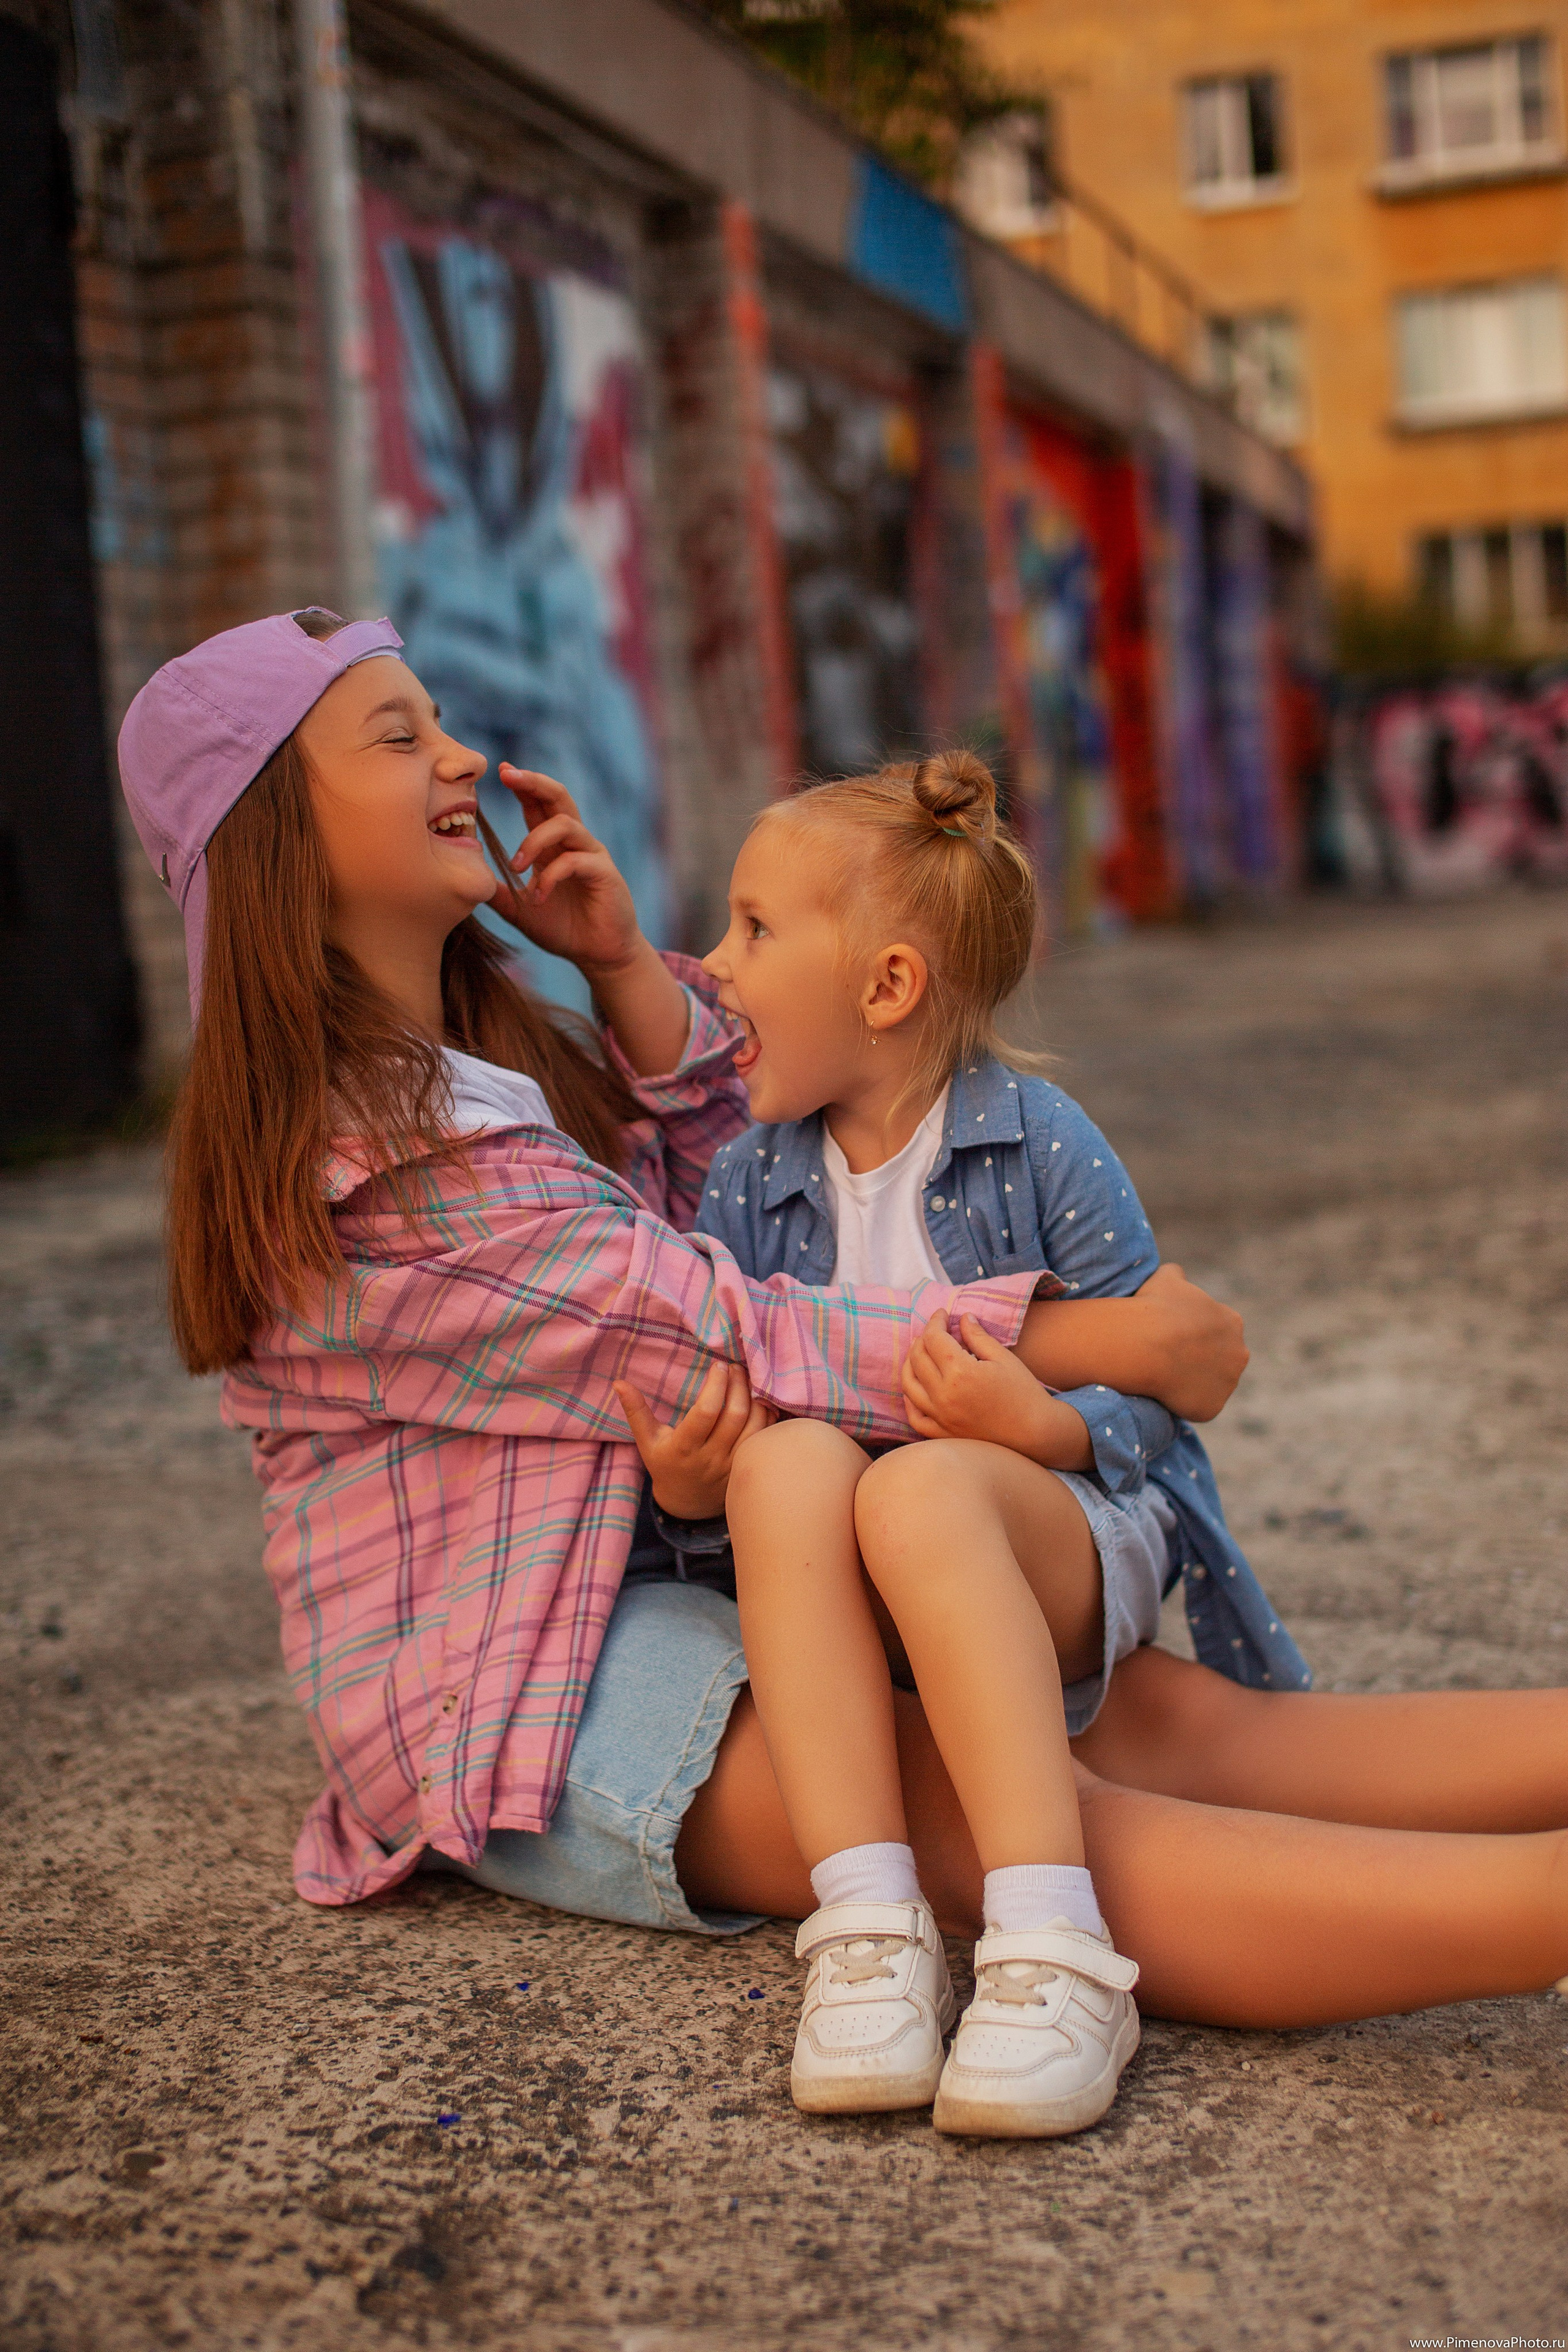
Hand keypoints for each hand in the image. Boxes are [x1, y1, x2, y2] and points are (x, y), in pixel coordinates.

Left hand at [485, 767, 642, 979]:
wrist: (597, 954)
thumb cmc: (563, 928)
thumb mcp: (518, 908)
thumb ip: (496, 891)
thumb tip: (464, 878)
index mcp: (553, 845)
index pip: (537, 804)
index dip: (521, 785)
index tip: (499, 770)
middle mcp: (573, 842)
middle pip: (557, 796)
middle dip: (533, 782)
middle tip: (507, 774)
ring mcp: (591, 854)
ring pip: (565, 824)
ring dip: (534, 841)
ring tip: (517, 867)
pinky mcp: (604, 873)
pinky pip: (575, 860)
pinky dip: (551, 876)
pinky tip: (538, 897)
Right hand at [613, 1362, 775, 1519]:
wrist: (688, 1503)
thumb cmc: (665, 1464)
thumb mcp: (647, 1441)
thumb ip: (636, 1411)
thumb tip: (618, 1383)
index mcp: (684, 1447)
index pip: (705, 1412)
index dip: (716, 1385)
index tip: (719, 1365)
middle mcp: (710, 1458)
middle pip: (734, 1415)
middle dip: (739, 1385)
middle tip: (736, 1367)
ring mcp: (732, 1465)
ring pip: (754, 1426)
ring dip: (755, 1398)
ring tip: (747, 1380)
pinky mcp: (747, 1467)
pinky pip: (764, 1438)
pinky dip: (767, 1416)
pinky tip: (760, 1400)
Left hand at [901, 1313, 1091, 1468]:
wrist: (1034, 1433)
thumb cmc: (1023, 1392)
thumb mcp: (1004, 1358)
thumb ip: (978, 1336)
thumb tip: (963, 1318)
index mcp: (961, 1372)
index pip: (934, 1338)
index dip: (936, 1321)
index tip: (943, 1314)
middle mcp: (944, 1395)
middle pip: (917, 1358)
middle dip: (922, 1338)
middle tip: (934, 1331)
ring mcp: (941, 1416)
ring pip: (909, 1385)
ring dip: (910, 1364)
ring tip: (920, 1353)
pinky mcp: (943, 1433)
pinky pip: (914, 1416)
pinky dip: (909, 1399)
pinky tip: (917, 1387)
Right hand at [1131, 1263, 1247, 1421]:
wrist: (1148, 1345)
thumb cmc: (1157, 1307)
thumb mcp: (1167, 1278)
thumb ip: (1178, 1276)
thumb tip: (1177, 1275)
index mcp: (1232, 1322)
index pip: (1218, 1331)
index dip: (1195, 1334)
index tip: (1174, 1336)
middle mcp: (1239, 1354)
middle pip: (1221, 1360)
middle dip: (1201, 1360)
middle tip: (1170, 1358)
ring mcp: (1228, 1383)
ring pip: (1210, 1385)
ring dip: (1194, 1382)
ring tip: (1166, 1377)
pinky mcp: (1212, 1407)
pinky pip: (1198, 1407)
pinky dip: (1184, 1403)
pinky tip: (1165, 1393)